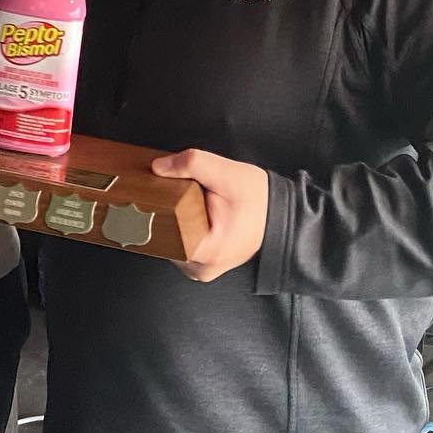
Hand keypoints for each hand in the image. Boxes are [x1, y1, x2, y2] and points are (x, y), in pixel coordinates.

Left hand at [152, 149, 268, 282]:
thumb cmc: (260, 201)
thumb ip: (190, 164)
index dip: (152, 209)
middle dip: (162, 213)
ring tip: (182, 202)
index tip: (150, 194)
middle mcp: (200, 267)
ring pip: (170, 241)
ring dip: (172, 221)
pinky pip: (181, 244)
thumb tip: (159, 167)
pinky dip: (181, 228)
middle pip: (162, 238)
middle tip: (171, 193)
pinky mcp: (205, 263)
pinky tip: (187, 213)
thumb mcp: (225, 173)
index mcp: (202, 251)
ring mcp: (202, 268)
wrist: (283, 216)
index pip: (159, 234)